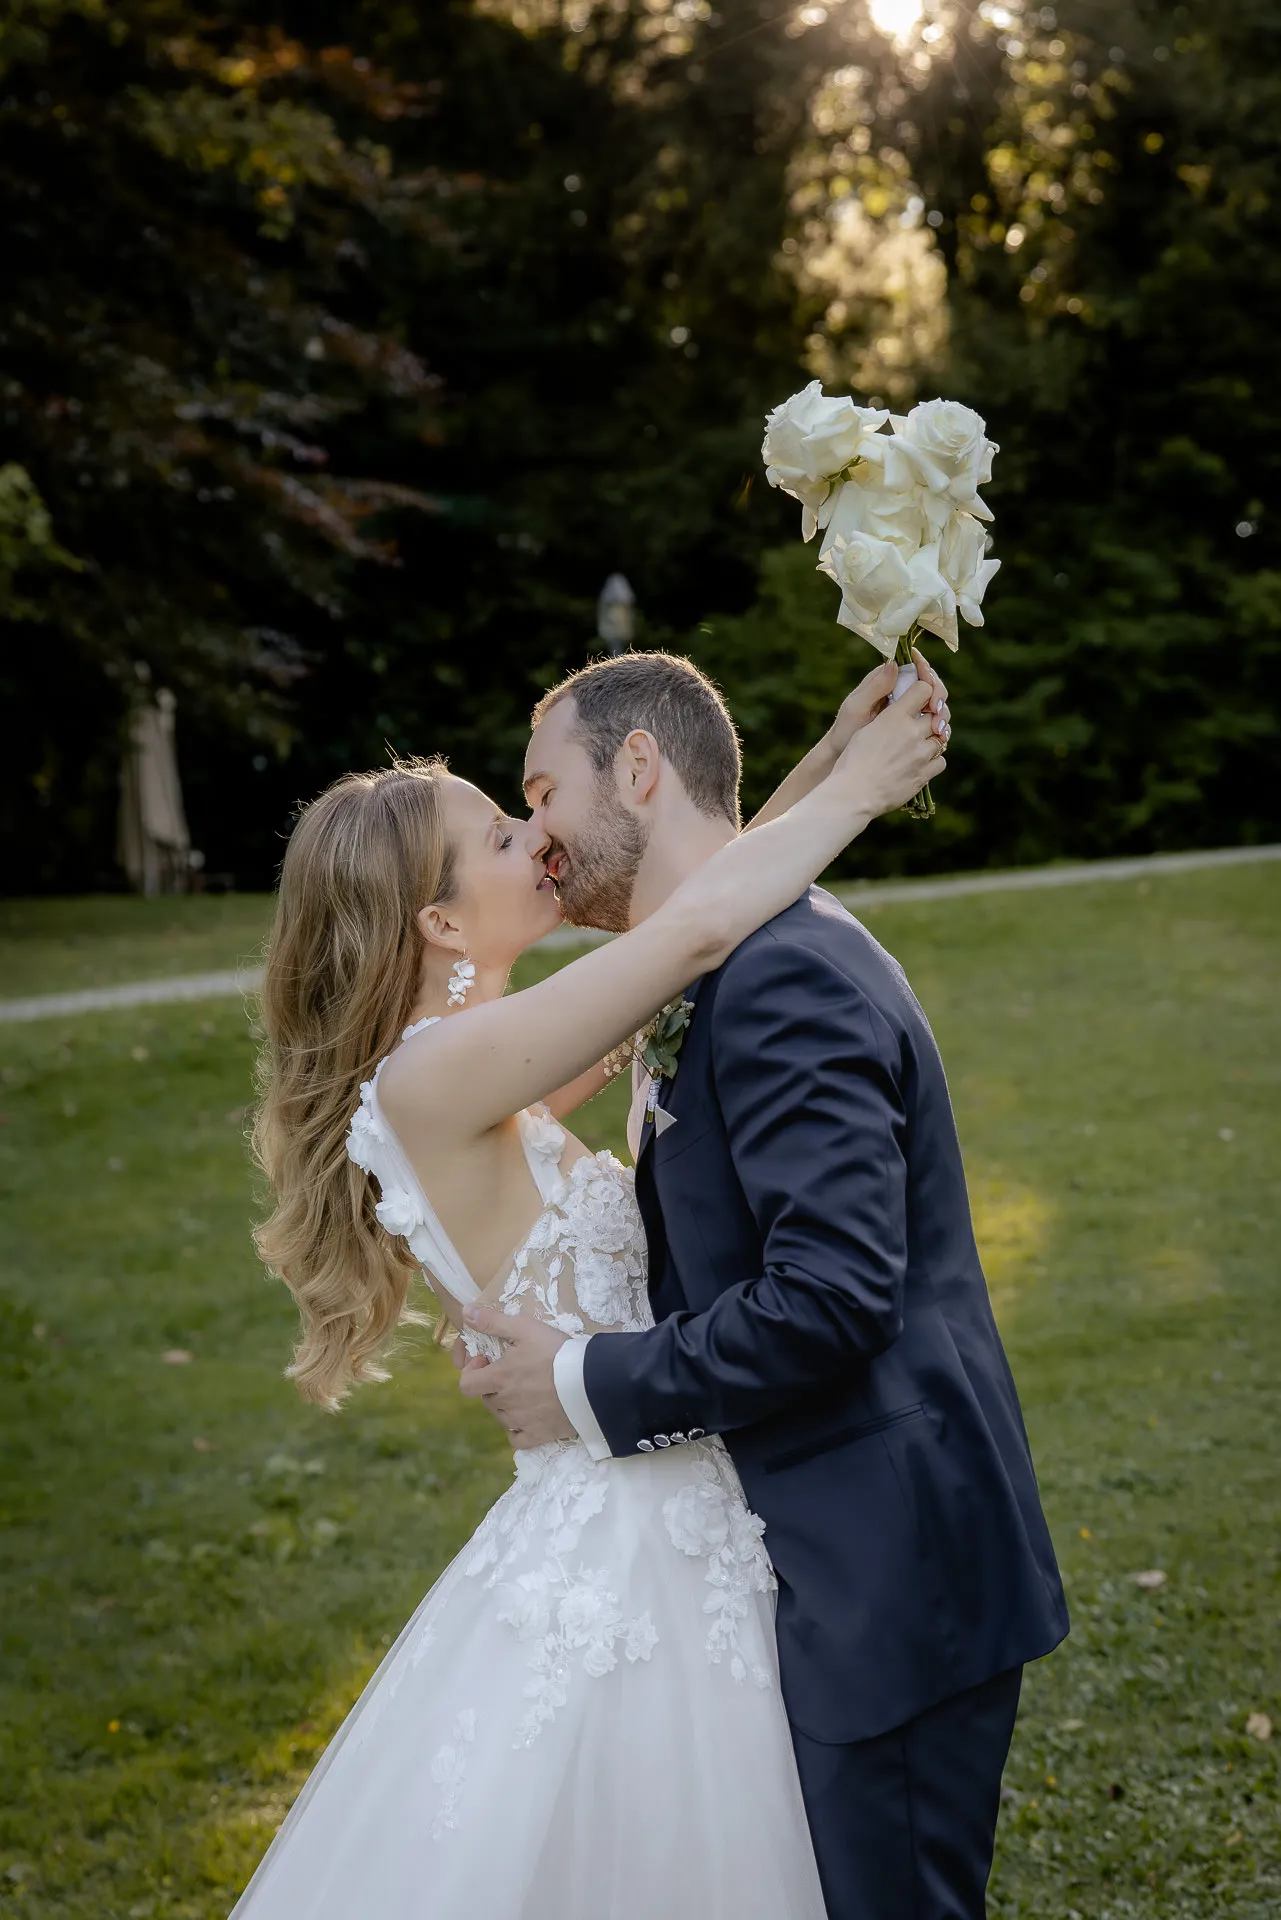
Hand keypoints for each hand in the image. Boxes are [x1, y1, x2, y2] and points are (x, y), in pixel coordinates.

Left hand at [456, 1306, 575, 1447]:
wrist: (591, 1381)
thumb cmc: (556, 1352)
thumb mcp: (525, 1328)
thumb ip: (493, 1321)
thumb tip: (465, 1313)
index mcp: (498, 1379)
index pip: (466, 1384)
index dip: (471, 1372)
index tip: (487, 1362)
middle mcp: (504, 1404)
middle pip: (486, 1398)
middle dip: (493, 1386)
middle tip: (513, 1372)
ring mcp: (520, 1422)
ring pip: (500, 1417)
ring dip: (505, 1405)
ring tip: (525, 1391)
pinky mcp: (538, 1436)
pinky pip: (516, 1439)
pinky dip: (517, 1429)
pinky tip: (528, 1417)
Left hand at [828, 651, 949, 754]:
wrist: (843, 754)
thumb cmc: (845, 729)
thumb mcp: (857, 707)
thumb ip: (875, 686)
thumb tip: (894, 662)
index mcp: (886, 679)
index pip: (914, 666)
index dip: (926, 671)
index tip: (929, 684)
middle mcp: (900, 691)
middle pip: (930, 684)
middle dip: (938, 694)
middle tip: (937, 710)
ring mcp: (908, 708)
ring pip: (935, 703)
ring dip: (942, 712)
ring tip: (939, 728)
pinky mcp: (912, 725)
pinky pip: (931, 721)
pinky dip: (939, 727)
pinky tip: (940, 736)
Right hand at [832, 668, 944, 817]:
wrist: (854, 793)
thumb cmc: (852, 760)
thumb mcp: (865, 729)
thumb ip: (887, 717)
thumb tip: (898, 709)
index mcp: (894, 716)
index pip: (924, 689)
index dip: (924, 691)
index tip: (921, 697)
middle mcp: (911, 732)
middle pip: (937, 714)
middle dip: (932, 717)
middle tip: (923, 722)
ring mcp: (920, 754)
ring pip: (941, 739)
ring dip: (932, 740)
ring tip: (919, 745)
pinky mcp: (923, 774)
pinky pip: (940, 761)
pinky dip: (933, 761)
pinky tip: (921, 763)